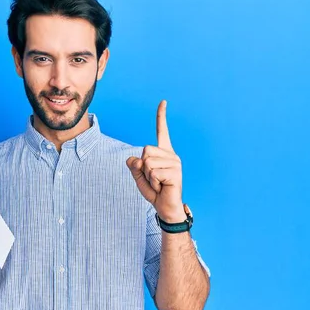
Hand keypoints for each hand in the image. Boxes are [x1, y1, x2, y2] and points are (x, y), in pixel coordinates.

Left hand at [126, 100, 184, 221]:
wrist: (166, 207)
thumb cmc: (154, 191)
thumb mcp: (139, 176)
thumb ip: (134, 166)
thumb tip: (135, 159)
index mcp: (163, 152)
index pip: (162, 131)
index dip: (161, 116)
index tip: (163, 101)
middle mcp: (171, 155)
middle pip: (145, 150)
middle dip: (143, 167)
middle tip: (154, 179)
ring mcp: (175, 163)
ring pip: (147, 162)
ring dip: (148, 176)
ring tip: (158, 183)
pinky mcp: (175, 172)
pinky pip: (152, 172)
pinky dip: (152, 182)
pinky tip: (162, 186)